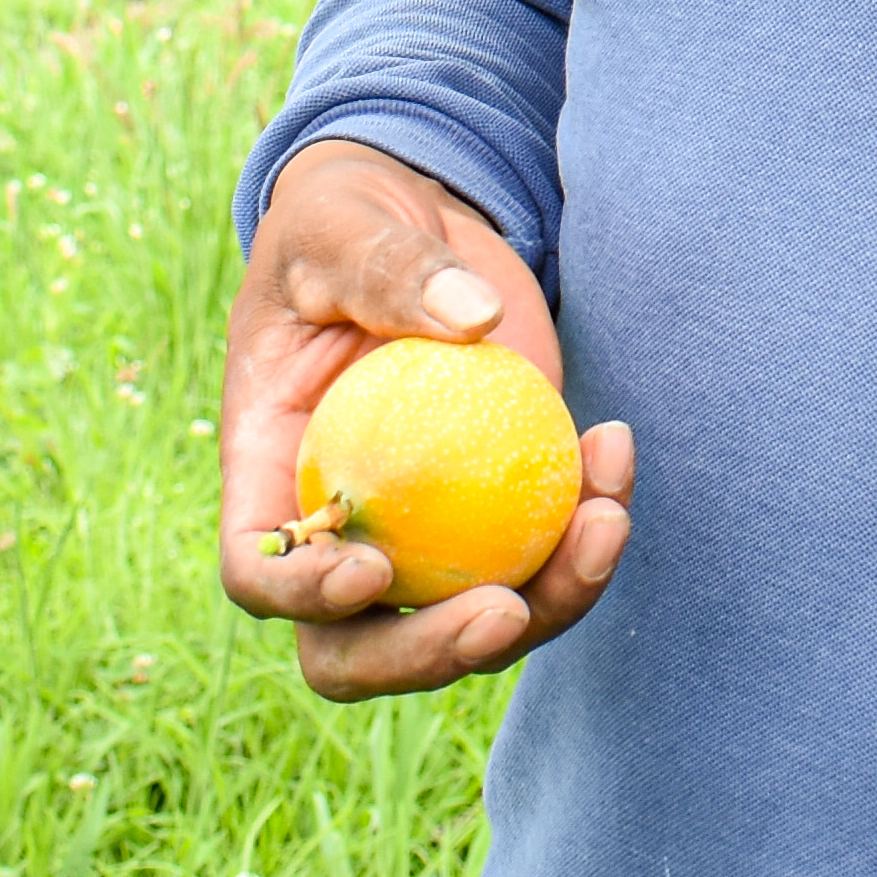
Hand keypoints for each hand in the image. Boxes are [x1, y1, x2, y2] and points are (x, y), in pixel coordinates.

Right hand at [220, 140, 632, 700]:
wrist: (418, 224)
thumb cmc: (349, 220)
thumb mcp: (345, 224)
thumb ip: (391, 269)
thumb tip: (471, 318)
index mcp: (266, 474)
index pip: (259, 572)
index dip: (304, 598)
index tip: (373, 568)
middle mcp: (337, 529)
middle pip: (357, 649)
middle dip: (429, 656)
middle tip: (505, 610)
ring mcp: (423, 536)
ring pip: (471, 626)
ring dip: (548, 600)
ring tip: (607, 518)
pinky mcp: (496, 513)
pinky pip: (542, 558)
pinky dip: (587, 529)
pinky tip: (616, 455)